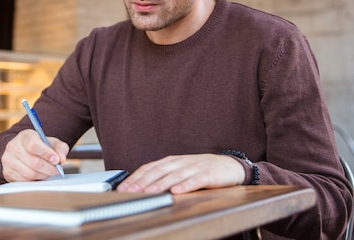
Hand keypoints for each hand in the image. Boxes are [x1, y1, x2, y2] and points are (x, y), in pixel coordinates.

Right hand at [1, 129, 68, 181]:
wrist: (23, 151)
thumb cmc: (40, 146)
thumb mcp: (52, 143)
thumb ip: (60, 148)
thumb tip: (61, 159)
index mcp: (24, 136)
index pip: (33, 145)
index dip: (46, 154)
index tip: (56, 160)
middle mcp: (13, 146)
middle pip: (33, 162)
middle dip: (49, 168)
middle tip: (57, 170)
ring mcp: (8, 160)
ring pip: (30, 173)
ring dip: (43, 175)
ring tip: (48, 172)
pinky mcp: (7, 172)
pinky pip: (24, 181)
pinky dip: (35, 180)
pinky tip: (39, 175)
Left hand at [116, 154, 244, 193]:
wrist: (230, 165)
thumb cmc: (202, 170)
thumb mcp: (180, 170)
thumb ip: (164, 176)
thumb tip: (141, 187)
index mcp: (171, 161)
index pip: (149, 168)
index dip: (136, 177)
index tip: (123, 188)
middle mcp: (180, 162)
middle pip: (158, 171)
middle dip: (143, 181)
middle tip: (131, 191)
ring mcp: (194, 167)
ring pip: (174, 175)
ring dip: (161, 184)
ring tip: (150, 192)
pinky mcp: (208, 174)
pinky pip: (195, 180)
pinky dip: (186, 185)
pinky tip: (177, 191)